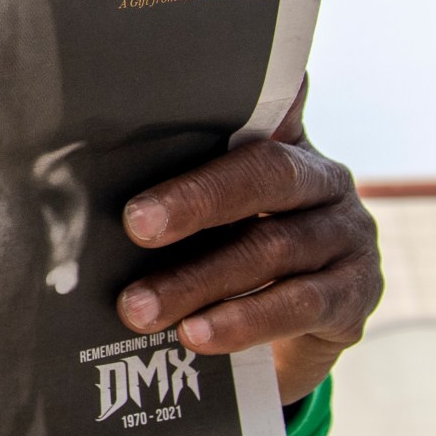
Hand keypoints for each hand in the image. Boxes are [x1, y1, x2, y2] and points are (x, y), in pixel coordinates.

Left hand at [113, 79, 381, 404]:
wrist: (293, 342)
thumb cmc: (233, 257)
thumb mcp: (213, 217)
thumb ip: (178, 180)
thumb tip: (82, 171)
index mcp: (287, 144)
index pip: (261, 106)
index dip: (233, 94)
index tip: (173, 92)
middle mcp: (326, 181)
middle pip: (265, 175)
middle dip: (195, 200)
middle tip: (133, 225)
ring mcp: (348, 239)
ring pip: (272, 249)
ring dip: (198, 281)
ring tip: (138, 309)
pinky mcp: (353, 299)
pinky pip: (298, 305)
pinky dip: (242, 321)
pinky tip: (196, 335)